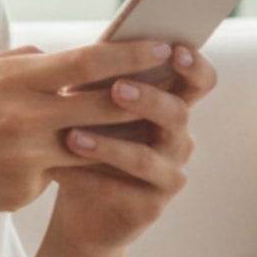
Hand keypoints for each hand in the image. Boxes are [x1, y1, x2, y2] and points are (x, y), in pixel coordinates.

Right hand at [0, 37, 193, 234]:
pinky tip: (61, 167)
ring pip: (93, 143)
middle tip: (174, 87)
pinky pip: (58, 174)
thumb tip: (45, 55)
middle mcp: (23, 115)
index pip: (87, 60)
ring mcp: (25, 155)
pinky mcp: (23, 190)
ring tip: (140, 131)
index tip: (161, 47)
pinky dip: (64, 169)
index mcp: (9, 80)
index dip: (131, 52)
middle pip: (106, 102)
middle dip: (145, 94)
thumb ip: (8, 64)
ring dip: (119, 137)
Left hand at [45, 44, 216, 256]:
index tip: (175, 49)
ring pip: (147, 158)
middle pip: (177, 114)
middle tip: (118, 88)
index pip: (198, 82)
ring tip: (72, 137)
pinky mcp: (150, 207)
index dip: (194, 66)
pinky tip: (58, 172)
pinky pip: (122, 192)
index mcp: (169, 108)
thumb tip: (81, 52)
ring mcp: (168, 175)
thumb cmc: (89, 144)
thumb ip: (98, 83)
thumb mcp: (91, 109)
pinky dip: (88, 180)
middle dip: (149, 99)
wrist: (81, 207)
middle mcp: (177, 140)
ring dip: (109, 145)